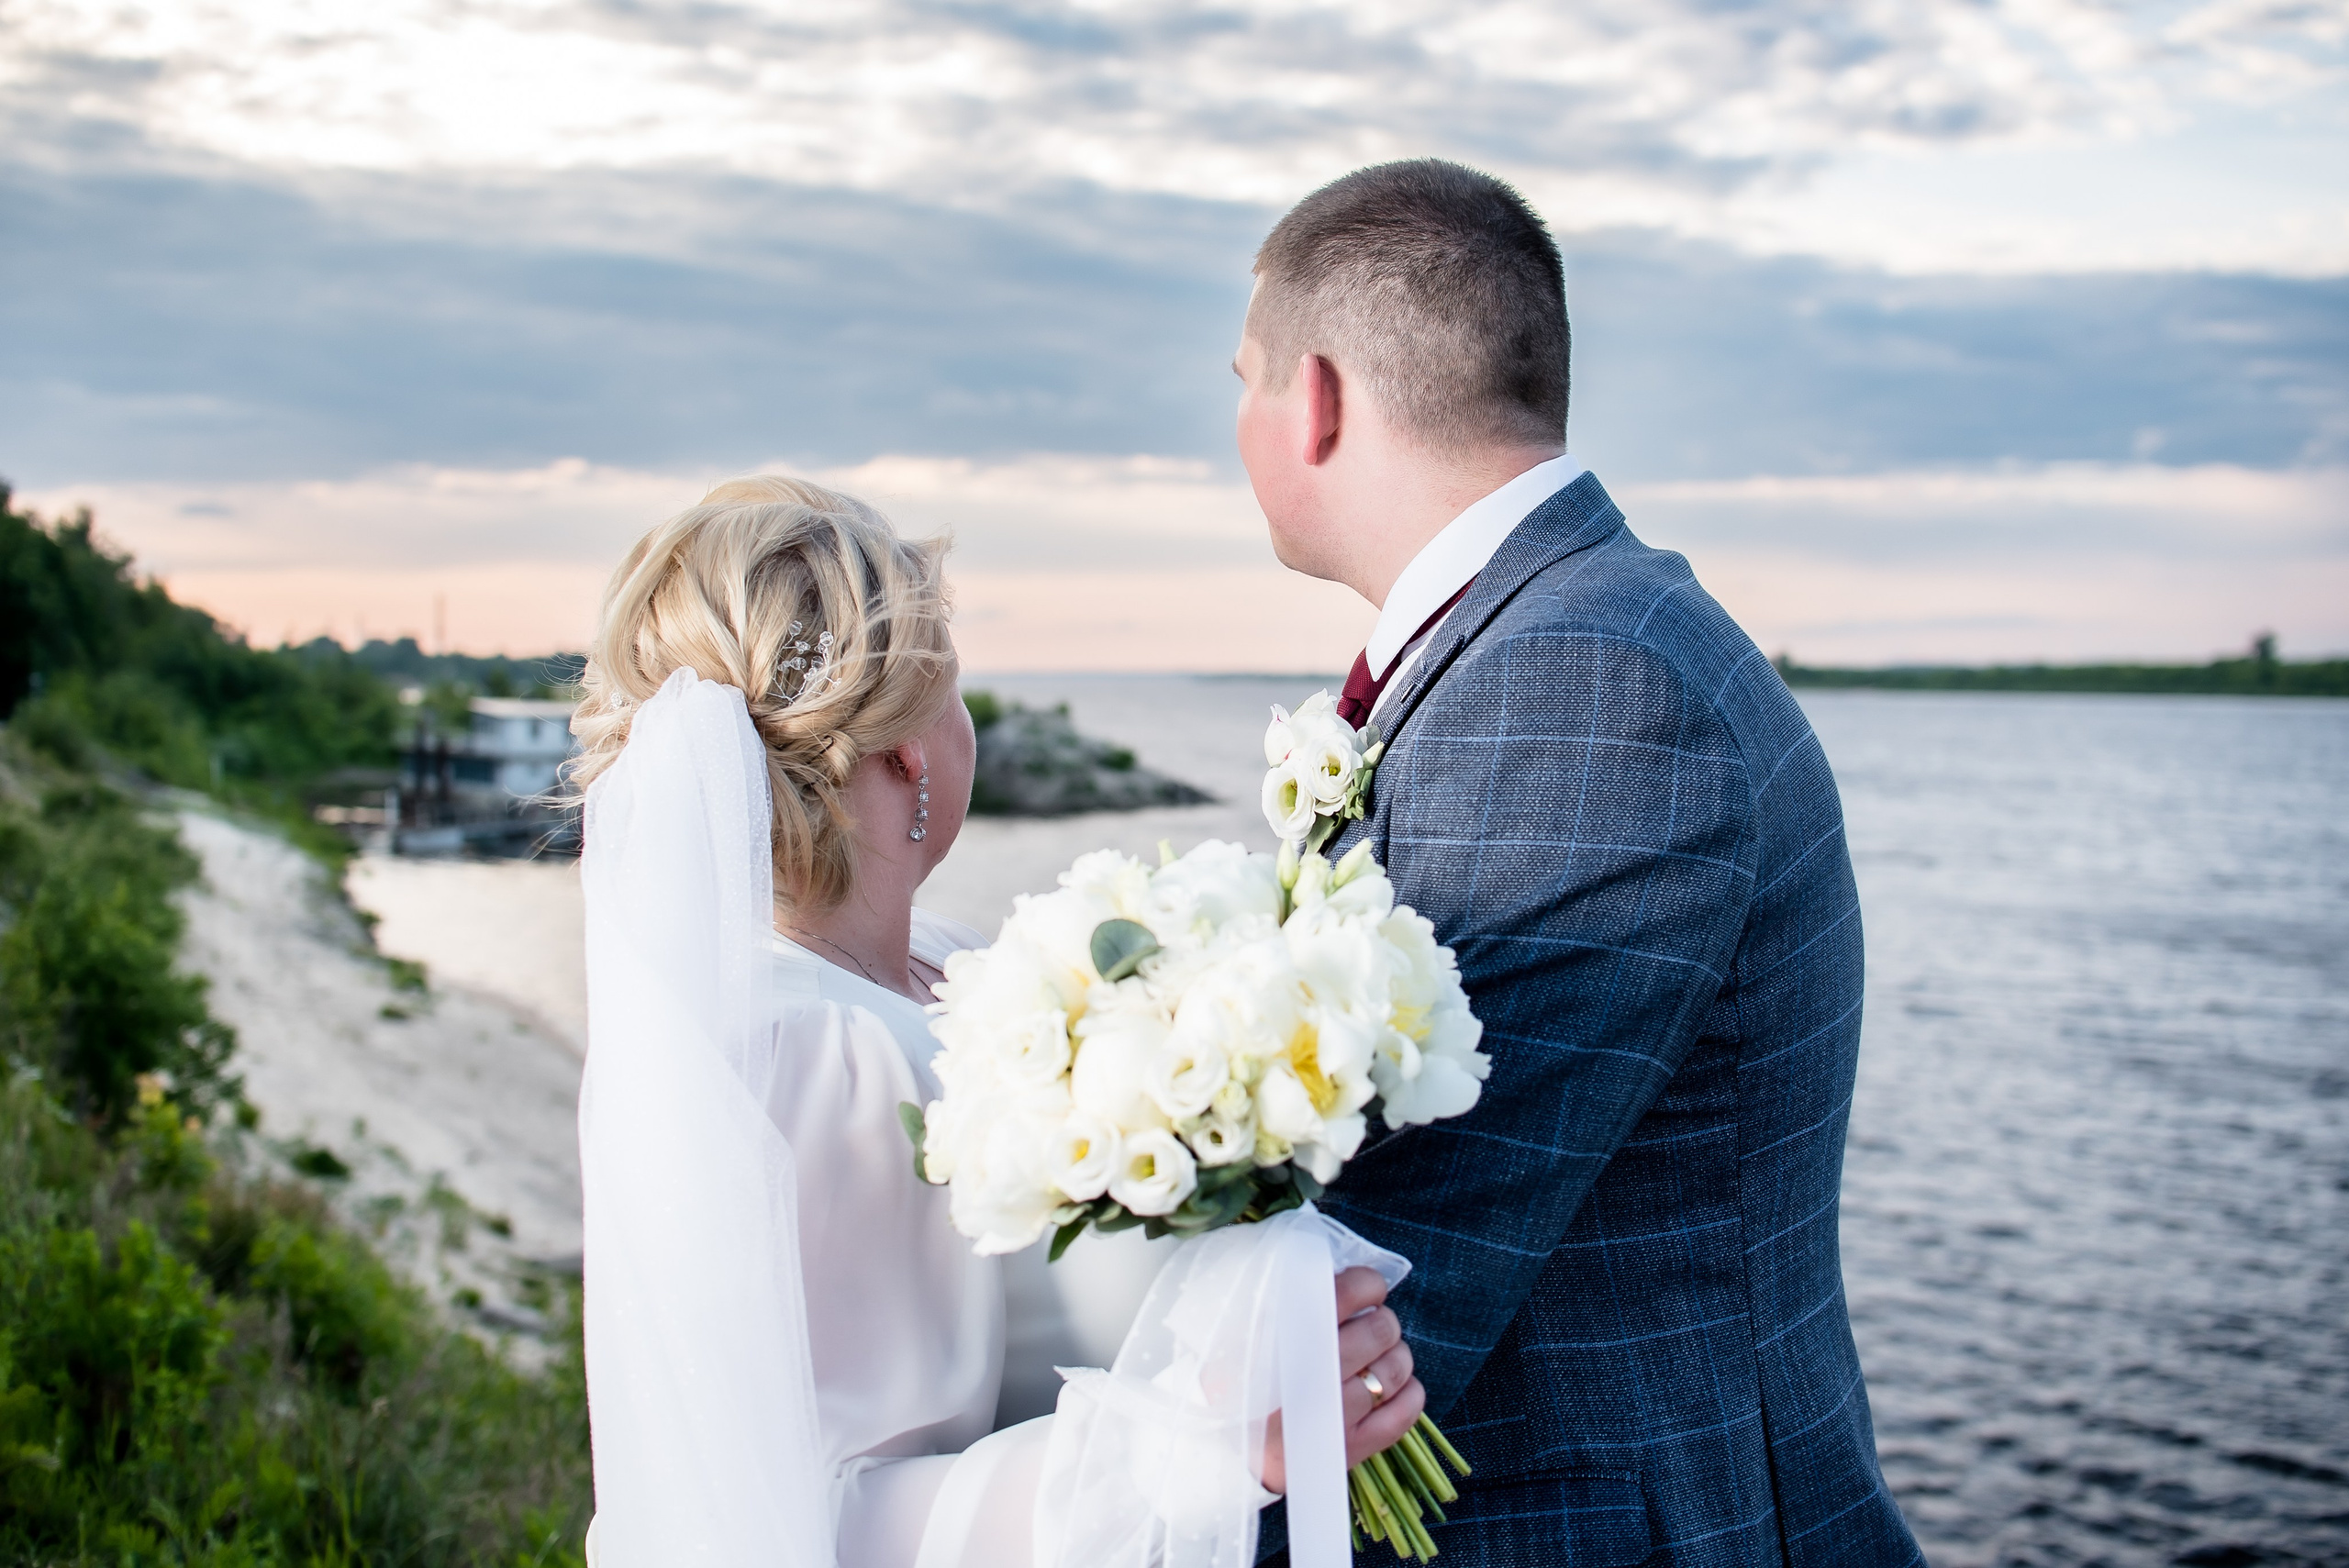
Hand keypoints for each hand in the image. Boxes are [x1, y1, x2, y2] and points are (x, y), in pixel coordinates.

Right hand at [1259, 1265, 1426, 1494]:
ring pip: (1395, 1370)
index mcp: (1279, 1341)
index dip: (1367, 1284)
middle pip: (1378, 1331)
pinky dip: (1409, 1393)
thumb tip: (1343, 1276)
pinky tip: (1394, 1385)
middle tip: (1371, 1324)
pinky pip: (1402, 1415)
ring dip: (1396, 1355)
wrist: (1223, 1451)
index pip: (1344, 1295)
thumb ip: (1285, 1300)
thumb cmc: (1237, 1379)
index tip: (1369, 1287)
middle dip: (1382, 1322)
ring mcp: (1332, 1420)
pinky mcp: (1348, 1450)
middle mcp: (1310, 1381)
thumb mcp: (1244, 1331)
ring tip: (1379, 1356)